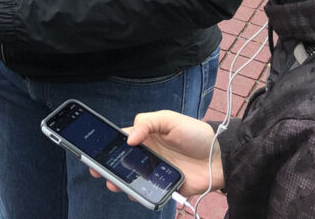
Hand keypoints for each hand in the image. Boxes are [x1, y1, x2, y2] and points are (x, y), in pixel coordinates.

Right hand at [87, 111, 224, 197]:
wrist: (220, 156)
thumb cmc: (195, 134)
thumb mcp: (169, 119)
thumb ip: (146, 123)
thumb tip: (129, 139)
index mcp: (146, 136)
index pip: (121, 140)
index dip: (107, 146)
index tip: (93, 151)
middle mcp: (148, 154)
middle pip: (123, 162)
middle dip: (108, 167)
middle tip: (97, 172)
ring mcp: (156, 171)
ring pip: (133, 178)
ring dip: (121, 182)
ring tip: (114, 184)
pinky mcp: (166, 186)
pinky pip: (149, 192)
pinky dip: (140, 194)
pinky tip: (134, 194)